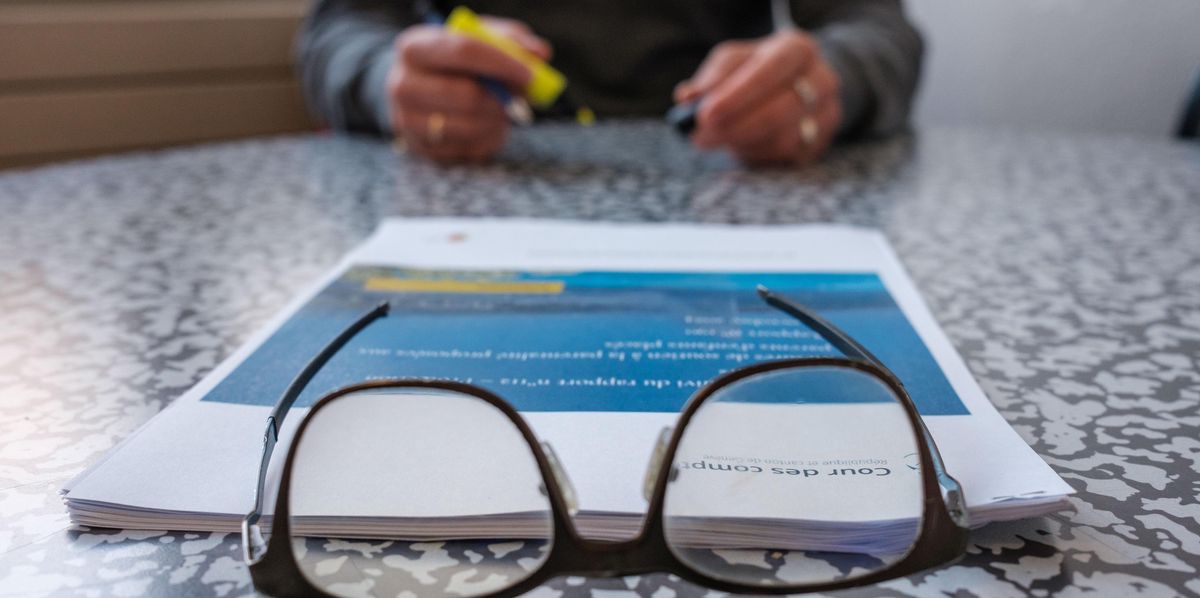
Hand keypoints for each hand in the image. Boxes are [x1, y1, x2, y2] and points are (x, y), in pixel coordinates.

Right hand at [386, 18, 550, 163]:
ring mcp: (407, 120)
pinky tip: (488, 125)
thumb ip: (510, 40)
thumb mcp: (476, 38)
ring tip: (502, 110)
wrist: (418, 87)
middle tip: (520, 97)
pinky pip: (469, 150)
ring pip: (470, 127)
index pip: (464, 51)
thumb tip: (539, 54)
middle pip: (467, 96)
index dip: (502, 63)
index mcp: (415, 47)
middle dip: (502, 99)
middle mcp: (403, 84)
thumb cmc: (453, 61)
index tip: (529, 74)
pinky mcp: (421, 148)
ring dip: (497, 120)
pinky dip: (490, 139)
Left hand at [675, 30, 841, 166]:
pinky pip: (783, 158)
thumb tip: (686, 98)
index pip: (772, 69)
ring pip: (782, 138)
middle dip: (734, 126)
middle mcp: (821, 80)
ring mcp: (826, 114)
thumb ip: (710, 79)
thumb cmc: (757, 71)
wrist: (798, 86)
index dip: (738, 94)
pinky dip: (754, 154)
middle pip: (779, 109)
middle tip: (700, 137)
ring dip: (741, 143)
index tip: (705, 114)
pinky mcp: (819, 144)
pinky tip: (740, 144)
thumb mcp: (732, 63)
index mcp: (798, 49)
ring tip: (716, 138)